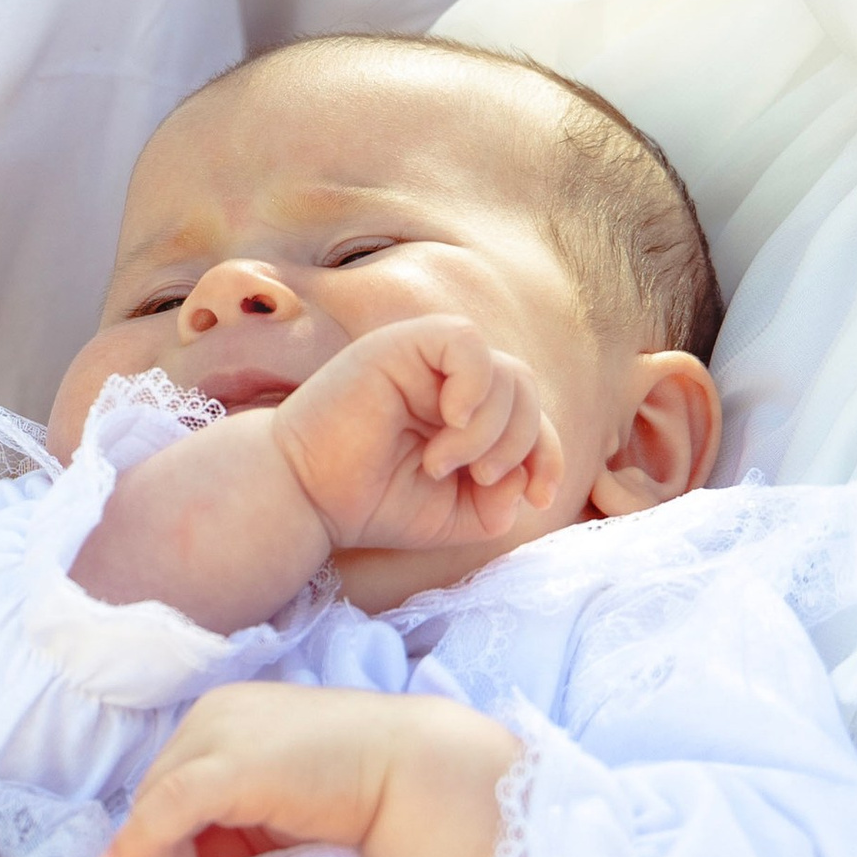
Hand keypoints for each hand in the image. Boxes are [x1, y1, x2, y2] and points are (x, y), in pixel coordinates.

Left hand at [96, 680, 406, 856]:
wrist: (413, 775)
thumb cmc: (361, 792)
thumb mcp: (280, 804)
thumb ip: (235, 823)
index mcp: (226, 714)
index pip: (171, 782)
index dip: (161, 841)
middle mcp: (213, 714)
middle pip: (155, 793)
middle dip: (153, 856)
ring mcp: (217, 733)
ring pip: (153, 806)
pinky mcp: (225, 767)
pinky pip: (164, 815)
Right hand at [271, 316, 557, 558]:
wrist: (308, 497)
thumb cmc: (372, 502)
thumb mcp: (455, 514)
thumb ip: (500, 499)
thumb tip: (526, 477)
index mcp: (463, 411)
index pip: (532, 416)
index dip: (548, 454)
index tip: (539, 497)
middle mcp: (448, 380)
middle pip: (526, 392)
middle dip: (522, 443)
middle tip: (481, 479)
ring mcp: (425, 359)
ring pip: (505, 373)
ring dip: (490, 429)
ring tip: (444, 462)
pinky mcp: (400, 343)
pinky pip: (466, 342)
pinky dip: (473, 385)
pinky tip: (448, 419)